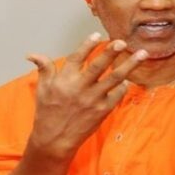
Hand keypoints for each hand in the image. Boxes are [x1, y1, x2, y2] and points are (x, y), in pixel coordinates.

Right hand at [27, 33, 146, 159]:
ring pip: (114, 78)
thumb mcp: (42, 89)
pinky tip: (127, 79)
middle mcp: (80, 88)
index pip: (77, 57)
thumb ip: (44, 69)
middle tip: (123, 42)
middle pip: (98, 66)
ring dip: (129, 65)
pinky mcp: (102, 111)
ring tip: (142, 54)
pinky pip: (117, 95)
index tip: (97, 34)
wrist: (55, 140)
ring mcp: (93, 100)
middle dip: (112, 52)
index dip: (87, 45)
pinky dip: (123, 86)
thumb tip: (32, 55)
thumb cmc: (47, 113)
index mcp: (64, 80)